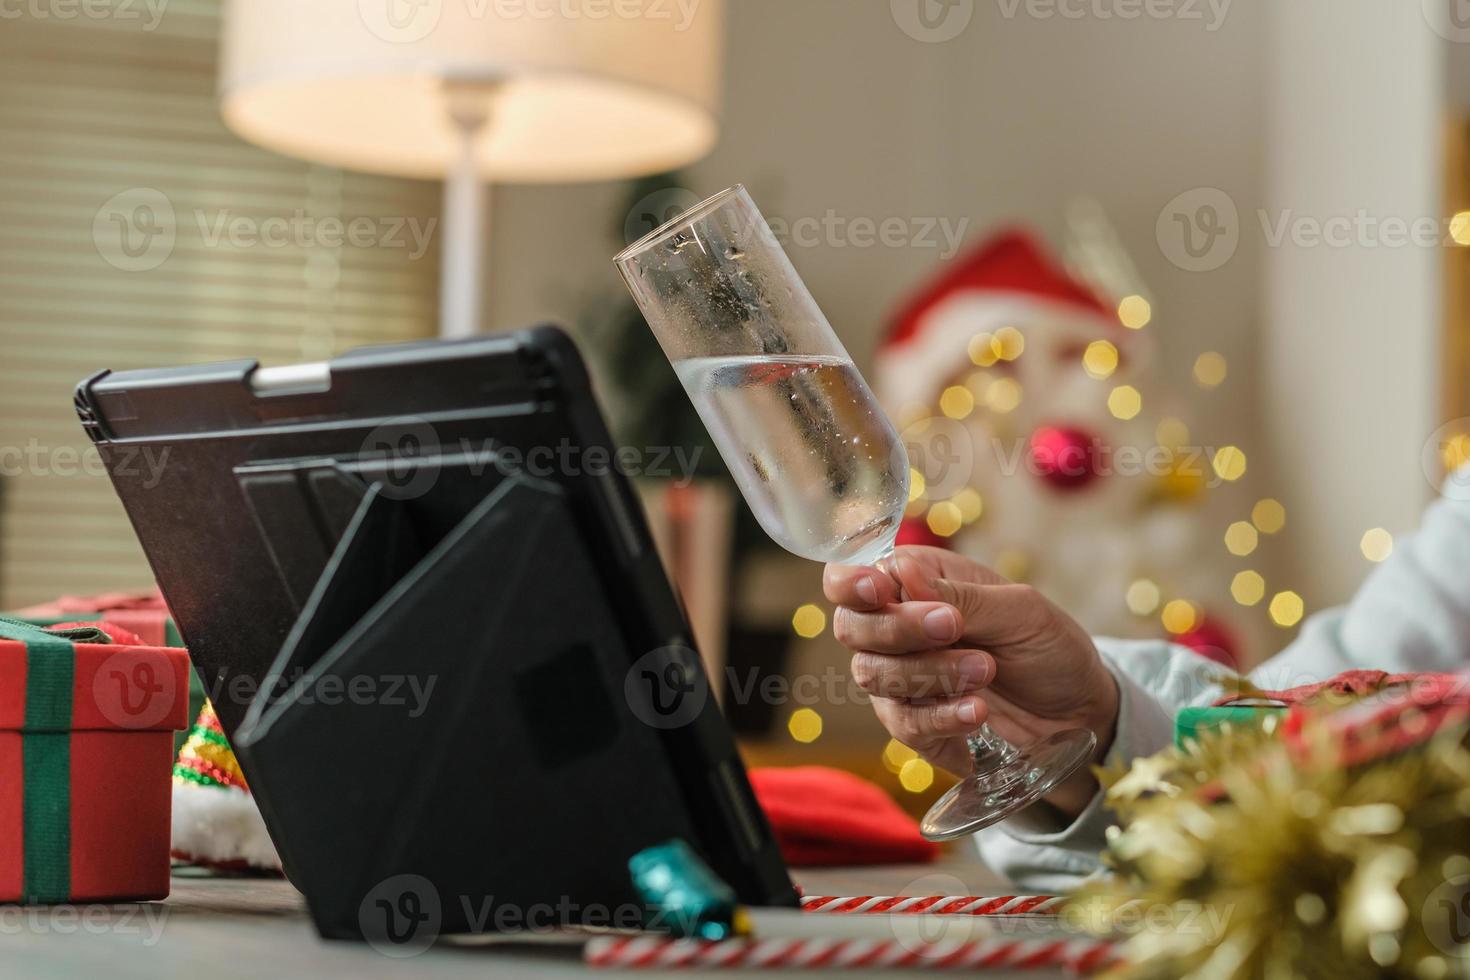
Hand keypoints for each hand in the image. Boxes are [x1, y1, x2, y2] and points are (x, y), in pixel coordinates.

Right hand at [824, 546, 1118, 817]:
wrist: (1079, 711)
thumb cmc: (1048, 646)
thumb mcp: (1020, 610)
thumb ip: (960, 595)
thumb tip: (899, 571)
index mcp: (915, 583)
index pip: (850, 577)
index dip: (850, 583)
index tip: (879, 591)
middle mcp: (897, 629)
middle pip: (853, 629)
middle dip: (898, 631)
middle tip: (955, 628)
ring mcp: (902, 679)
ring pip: (873, 676)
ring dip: (929, 673)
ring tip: (986, 671)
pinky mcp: (917, 724)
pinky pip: (904, 725)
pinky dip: (941, 718)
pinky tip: (978, 712)